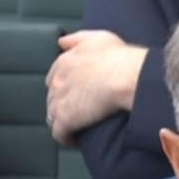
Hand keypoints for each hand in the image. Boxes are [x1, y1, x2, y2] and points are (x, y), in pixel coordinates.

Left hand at [45, 30, 147, 144]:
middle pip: (51, 97)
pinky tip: (74, 141)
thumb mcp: (97, 38)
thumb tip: (61, 42)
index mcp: (64, 62)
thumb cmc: (118, 57)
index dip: (63, 87)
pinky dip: (65, 138)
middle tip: (77, 112)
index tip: (74, 94)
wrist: (127, 76)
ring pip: (52, 116)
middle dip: (61, 104)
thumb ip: (77, 39)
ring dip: (61, 122)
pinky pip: (58, 134)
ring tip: (75, 128)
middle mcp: (57, 81)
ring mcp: (59, 101)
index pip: (54, 78)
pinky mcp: (66, 120)